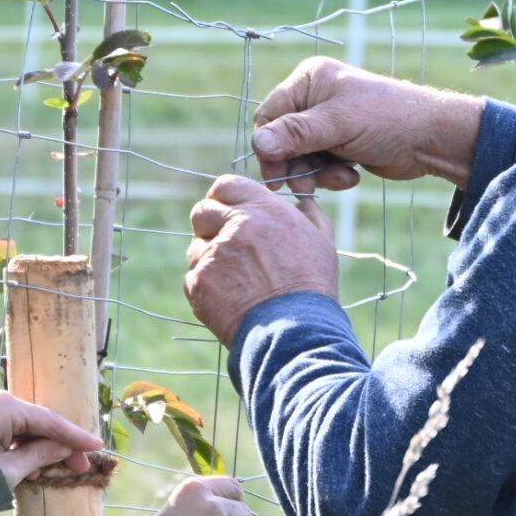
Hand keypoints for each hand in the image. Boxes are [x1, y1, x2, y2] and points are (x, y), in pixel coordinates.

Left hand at [0, 388, 104, 491]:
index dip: (75, 437)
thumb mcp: (7, 471)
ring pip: (18, 426)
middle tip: (79, 467)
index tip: (97, 447)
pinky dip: (17, 446)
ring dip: (36, 448)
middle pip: (34, 421)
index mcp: (3, 407)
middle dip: (57, 445)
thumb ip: (39, 456)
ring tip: (49, 472)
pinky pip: (2, 429)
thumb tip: (62, 448)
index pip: (49, 421)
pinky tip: (26, 466)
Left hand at [184, 174, 340, 343]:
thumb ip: (309, 215)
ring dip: (208, 260)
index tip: (225, 211)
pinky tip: (229, 299)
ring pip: (196, 248)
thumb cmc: (312, 286)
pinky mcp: (199, 283)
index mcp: (264, 208)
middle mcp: (235, 225)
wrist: (295, 330)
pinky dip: (206, 288)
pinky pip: (193, 278)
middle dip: (209, 226)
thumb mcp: (322, 241)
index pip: (225, 185)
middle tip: (224, 245)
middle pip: (201, 212)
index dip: (223, 198)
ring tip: (235, 282)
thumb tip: (302, 202)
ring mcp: (213, 254)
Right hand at [250, 57, 487, 192]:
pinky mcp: (339, 144)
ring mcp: (326, 123)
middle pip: (282, 140)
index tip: (277, 174)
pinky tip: (352, 176)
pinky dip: (331, 175)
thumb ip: (296, 134)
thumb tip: (258, 143)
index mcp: (309, 80)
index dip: (270, 146)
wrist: (430, 139)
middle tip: (305, 186)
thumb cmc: (387, 119)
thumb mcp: (338, 125)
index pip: (270, 115)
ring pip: (299, 157)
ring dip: (316, 173)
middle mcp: (314, 98)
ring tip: (341, 177)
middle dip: (296, 165)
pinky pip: (318, 165)